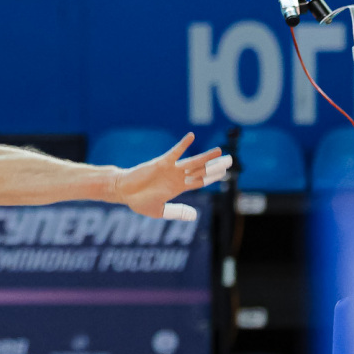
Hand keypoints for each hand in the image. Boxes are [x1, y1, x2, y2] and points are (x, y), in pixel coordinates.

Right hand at [109, 134, 231, 217]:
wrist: (123, 191)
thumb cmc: (139, 201)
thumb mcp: (160, 211)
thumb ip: (177, 211)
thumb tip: (195, 216)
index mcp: (178, 188)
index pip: (200, 181)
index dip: (213, 178)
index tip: (224, 173)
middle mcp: (178, 177)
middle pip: (202, 170)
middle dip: (216, 166)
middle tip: (230, 160)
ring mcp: (171, 169)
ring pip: (193, 162)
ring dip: (206, 157)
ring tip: (220, 151)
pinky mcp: (161, 163)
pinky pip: (174, 152)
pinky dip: (182, 145)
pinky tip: (191, 137)